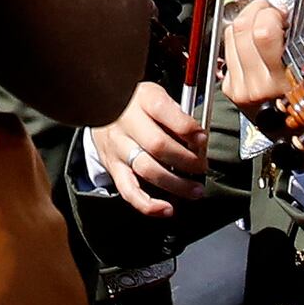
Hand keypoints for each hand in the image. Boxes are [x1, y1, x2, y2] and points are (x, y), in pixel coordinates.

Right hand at [86, 81, 208, 212]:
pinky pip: (129, 191)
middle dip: (186, 160)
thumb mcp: (157, 95)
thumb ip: (177, 114)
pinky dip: (149, 204)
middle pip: (157, 145)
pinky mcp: (113, 167)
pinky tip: (166, 209)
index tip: (202, 138)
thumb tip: (199, 139)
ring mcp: (118, 147)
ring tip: (195, 190)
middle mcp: (126, 122)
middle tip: (201, 166)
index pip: (162, 110)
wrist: (101, 109)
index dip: (186, 127)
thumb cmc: (138, 105)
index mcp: (141, 99)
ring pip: (147, 169)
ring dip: (176, 184)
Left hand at [217, 0, 295, 114]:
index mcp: (291, 75)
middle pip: (243, 27)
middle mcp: (263, 85)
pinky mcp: (232, 92)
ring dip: (248, 23)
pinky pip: (227, 52)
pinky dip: (241, 43)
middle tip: (274, 15)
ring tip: (267, 29)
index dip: (273, 12)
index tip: (286, 15)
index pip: (264, 29)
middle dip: (258, 10)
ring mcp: (244, 90)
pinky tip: (259, 50)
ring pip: (231, 35)